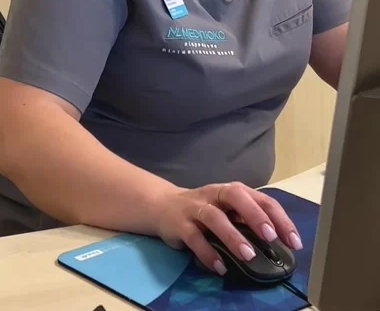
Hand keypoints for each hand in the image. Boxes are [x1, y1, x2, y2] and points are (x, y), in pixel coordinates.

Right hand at [155, 182, 302, 274]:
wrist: (163, 206)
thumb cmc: (205, 210)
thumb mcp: (229, 210)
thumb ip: (248, 221)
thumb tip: (279, 243)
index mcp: (233, 191)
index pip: (261, 199)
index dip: (279, 218)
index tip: (294, 241)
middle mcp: (216, 194)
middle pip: (237, 197)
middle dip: (255, 215)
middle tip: (271, 237)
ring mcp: (196, 207)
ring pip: (214, 217)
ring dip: (232, 236)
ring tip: (248, 256)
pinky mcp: (180, 223)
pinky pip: (194, 237)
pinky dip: (207, 253)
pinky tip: (220, 267)